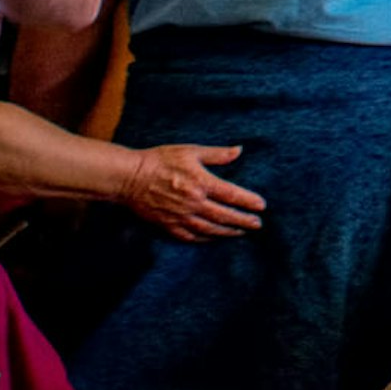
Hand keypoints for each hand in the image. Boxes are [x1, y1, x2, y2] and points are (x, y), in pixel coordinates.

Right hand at [123, 142, 262, 239]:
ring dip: (227, 231)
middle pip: (224, 215)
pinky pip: (189, 236)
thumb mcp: (191, 151)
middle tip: (257, 224)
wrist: (129, 178)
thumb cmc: (160, 160)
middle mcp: (192, 202)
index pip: (231, 195)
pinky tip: (213, 238)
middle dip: (243, 221)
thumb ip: (217, 154)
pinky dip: (204, 238)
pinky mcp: (167, 224)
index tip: (262, 206)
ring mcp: (179, 216)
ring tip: (241, 232)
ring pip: (209, 229)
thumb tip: (239, 151)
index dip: (248, 201)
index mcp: (201, 183)